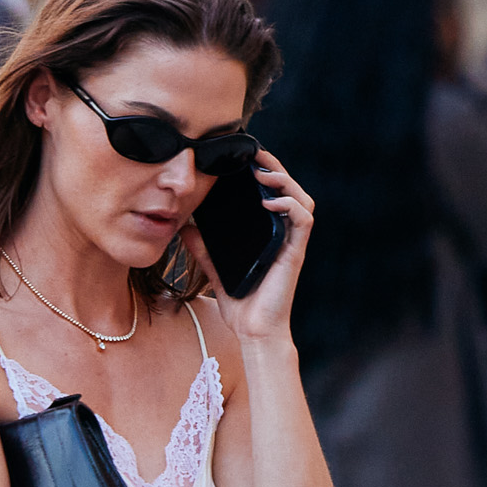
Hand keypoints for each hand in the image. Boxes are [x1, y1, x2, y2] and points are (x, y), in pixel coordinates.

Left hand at [191, 143, 314, 348]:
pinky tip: (270, 201)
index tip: (244, 157)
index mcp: (268, 234)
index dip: (264, 171)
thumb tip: (183, 226)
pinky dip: (289, 205)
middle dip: (274, 167)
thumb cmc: (241, 304)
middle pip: (289, 189)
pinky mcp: (295, 253)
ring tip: (263, 173)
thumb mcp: (214, 270)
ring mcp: (291, 243)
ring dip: (285, 180)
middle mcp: (283, 235)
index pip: (272, 193)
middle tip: (254, 153)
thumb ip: (202, 248)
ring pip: (301, 198)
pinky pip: (303, 219)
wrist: (253, 333)